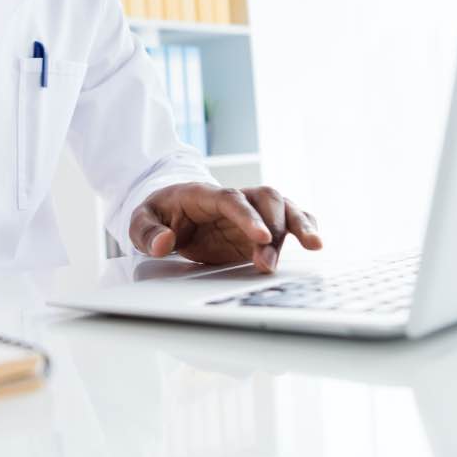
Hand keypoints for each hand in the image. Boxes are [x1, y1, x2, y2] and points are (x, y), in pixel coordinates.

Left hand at [129, 183, 320, 271]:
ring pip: (283, 206)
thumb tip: (163, 244)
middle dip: (273, 228)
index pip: (231, 199)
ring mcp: (252, 211)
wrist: (172, 213)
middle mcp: (234, 198)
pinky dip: (305, 226)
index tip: (261, 237)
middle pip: (264, 199)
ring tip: (313, 246)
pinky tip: (315, 242)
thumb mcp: (141, 221)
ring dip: (298, 225)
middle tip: (267, 262)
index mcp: (204, 194)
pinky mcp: (262, 225)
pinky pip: (290, 217)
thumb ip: (147, 232)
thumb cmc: (159, 215)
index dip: (247, 216)